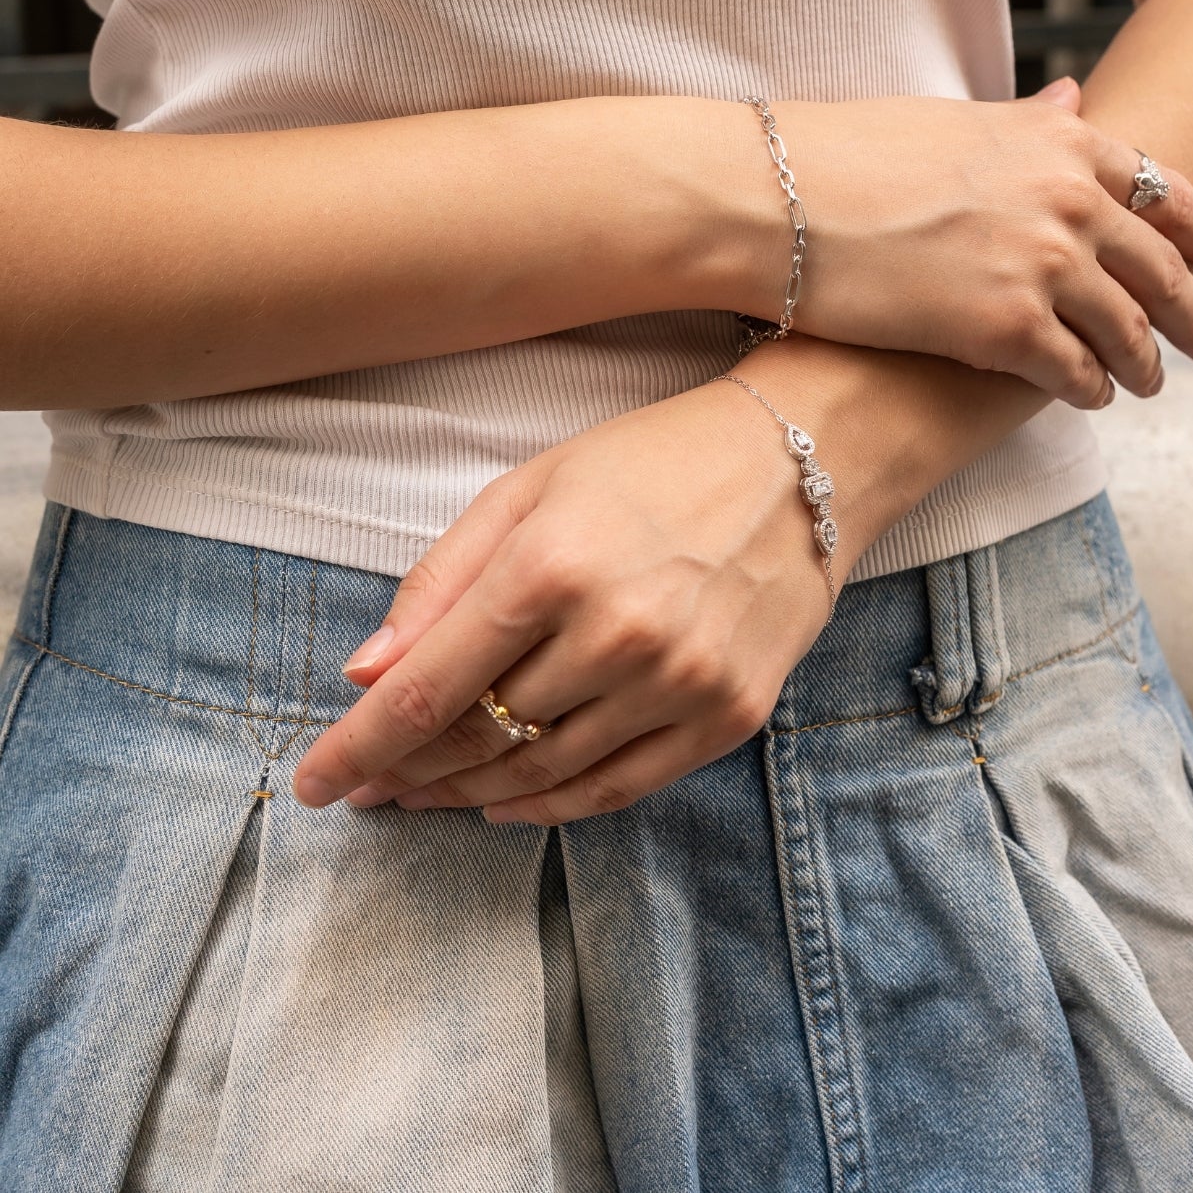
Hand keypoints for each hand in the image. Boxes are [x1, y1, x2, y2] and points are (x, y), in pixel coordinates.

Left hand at [290, 378, 843, 823]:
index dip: (356, 749)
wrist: (802, 463)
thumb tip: (366, 674)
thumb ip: (443, 580)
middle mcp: (616, 635)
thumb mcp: (531, 489)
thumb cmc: (653, 461)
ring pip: (541, 775)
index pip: (423, 693)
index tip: (314, 783)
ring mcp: (680, 683)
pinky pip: (618, 789)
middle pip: (477, 740)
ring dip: (467, 795)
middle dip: (404, 772)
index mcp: (550, 566)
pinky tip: (506, 804)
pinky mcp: (729, 715)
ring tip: (426, 796)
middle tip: (367, 788)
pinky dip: (550, 807)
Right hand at [744, 79, 1192, 405]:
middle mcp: (1070, 201)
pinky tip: (1089, 398)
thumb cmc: (851, 155)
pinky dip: (1088, 388)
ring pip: (1127, 331)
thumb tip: (1074, 105)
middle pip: (1162, 270)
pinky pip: (1074, 372)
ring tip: (1148, 384)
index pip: (1167, 194)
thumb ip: (1028, 126)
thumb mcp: (955, 122)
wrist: (782, 199)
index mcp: (1063, 144)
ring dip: (1144, 363)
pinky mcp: (1006, 327)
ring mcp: (1044, 265)